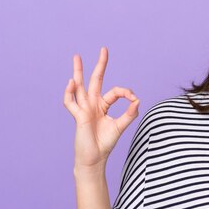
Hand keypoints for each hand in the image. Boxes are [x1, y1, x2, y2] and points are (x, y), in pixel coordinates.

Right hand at [63, 47, 139, 172]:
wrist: (94, 159)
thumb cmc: (105, 143)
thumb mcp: (121, 127)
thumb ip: (129, 114)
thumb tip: (138, 99)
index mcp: (103, 106)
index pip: (114, 92)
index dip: (125, 92)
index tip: (134, 99)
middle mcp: (93, 105)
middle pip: (95, 81)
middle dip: (100, 65)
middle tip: (104, 49)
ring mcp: (84, 109)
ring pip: (79, 87)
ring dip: (78, 72)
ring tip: (77, 57)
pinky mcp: (78, 117)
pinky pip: (71, 103)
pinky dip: (70, 93)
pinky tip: (72, 82)